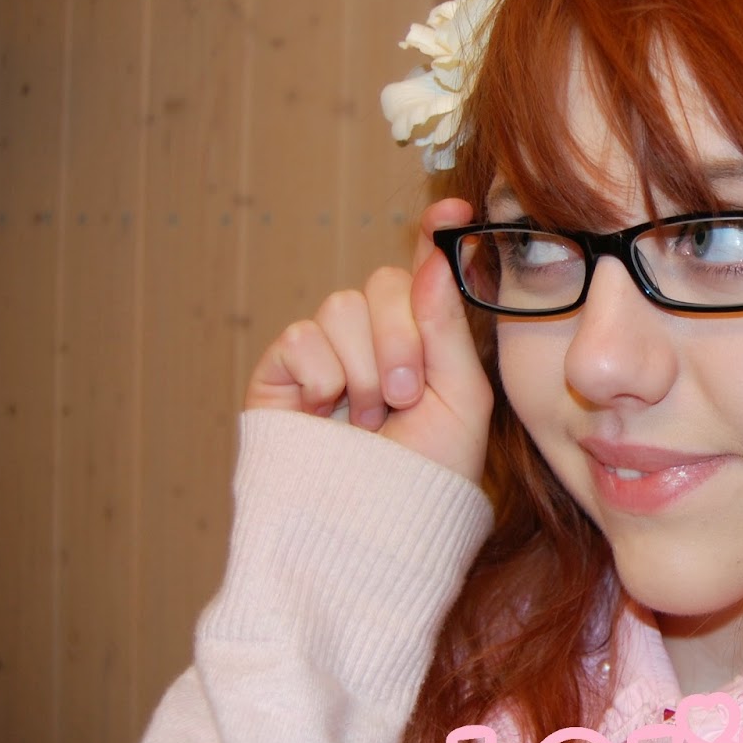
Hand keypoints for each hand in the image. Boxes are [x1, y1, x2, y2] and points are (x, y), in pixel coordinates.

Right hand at [245, 198, 491, 483]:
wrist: (370, 530)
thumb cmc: (425, 478)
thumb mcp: (460, 399)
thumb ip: (448, 326)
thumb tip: (436, 254)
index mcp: (425, 345)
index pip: (425, 276)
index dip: (434, 237)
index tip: (452, 213)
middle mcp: (375, 342)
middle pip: (385, 283)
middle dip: (402, 336)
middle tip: (405, 396)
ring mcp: (327, 356)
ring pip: (343, 304)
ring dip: (367, 366)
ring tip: (370, 420)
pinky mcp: (282, 373)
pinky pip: (303, 336)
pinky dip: (324, 377)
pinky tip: (329, 417)